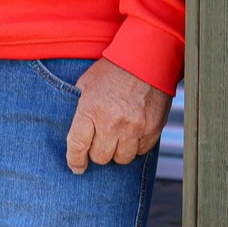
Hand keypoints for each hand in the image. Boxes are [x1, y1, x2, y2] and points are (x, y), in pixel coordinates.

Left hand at [65, 58, 171, 172]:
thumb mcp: (86, 83)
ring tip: (116, 137)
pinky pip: (141, 151)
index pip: (78, 145)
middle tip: (98, 142)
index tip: (76, 167)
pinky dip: (135, 147)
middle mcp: (112, 122)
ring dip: (116, 152)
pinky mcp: (152, 130)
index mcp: (90, 109)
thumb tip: (76, 130)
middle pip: (100, 158)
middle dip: (96, 153)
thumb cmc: (113, 69)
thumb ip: (80, 107)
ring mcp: (134, 128)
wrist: (145, 59)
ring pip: (121, 159)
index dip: (75, 160)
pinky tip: (132, 133)